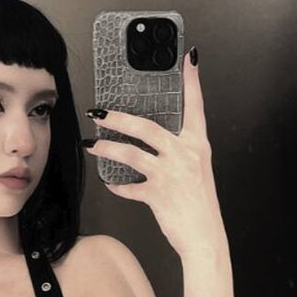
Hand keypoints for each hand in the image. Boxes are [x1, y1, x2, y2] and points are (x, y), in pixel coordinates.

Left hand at [84, 51, 226, 258]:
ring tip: (91, 144)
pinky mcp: (157, 194)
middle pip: (146, 128)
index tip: (187, 58)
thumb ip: (180, 152)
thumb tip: (158, 141)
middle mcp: (185, 155)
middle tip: (99, 112)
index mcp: (198, 144)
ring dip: (107, 148)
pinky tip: (111, 183)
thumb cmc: (200, 205)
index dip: (191, 81)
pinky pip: (130, 187)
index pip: (196, 106)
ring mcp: (170, 174)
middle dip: (118, 118)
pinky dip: (118, 186)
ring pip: (131, 154)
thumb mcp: (197, 170)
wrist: (205, 238)